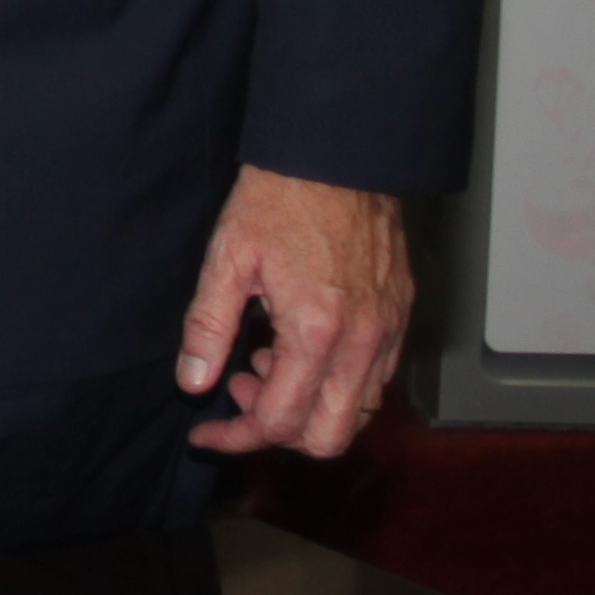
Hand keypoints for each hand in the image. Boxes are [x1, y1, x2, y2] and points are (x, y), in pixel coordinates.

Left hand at [175, 168, 411, 457]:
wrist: (339, 157)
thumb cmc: (281, 199)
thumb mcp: (226, 258)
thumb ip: (208, 327)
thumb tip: (193, 383)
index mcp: (317, 332)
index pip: (279, 420)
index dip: (237, 438)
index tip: (205, 432)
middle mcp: (364, 342)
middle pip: (331, 437)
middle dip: (278, 433)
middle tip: (237, 390)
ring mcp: (389, 331)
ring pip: (358, 412)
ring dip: (308, 406)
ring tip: (262, 358)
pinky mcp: (400, 316)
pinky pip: (375, 379)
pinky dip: (335, 383)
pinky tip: (296, 346)